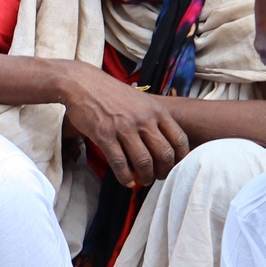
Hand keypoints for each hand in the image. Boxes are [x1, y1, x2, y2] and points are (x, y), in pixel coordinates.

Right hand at [61, 67, 189, 188]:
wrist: (84, 84)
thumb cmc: (113, 94)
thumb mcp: (142, 101)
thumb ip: (155, 118)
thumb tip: (167, 142)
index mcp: (156, 111)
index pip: (179, 139)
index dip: (181, 158)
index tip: (176, 166)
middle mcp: (143, 119)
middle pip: (164, 154)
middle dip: (164, 171)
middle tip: (159, 177)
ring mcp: (124, 128)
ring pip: (143, 162)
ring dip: (146, 177)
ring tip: (143, 181)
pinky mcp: (105, 136)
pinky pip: (120, 164)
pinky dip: (125, 178)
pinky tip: (127, 182)